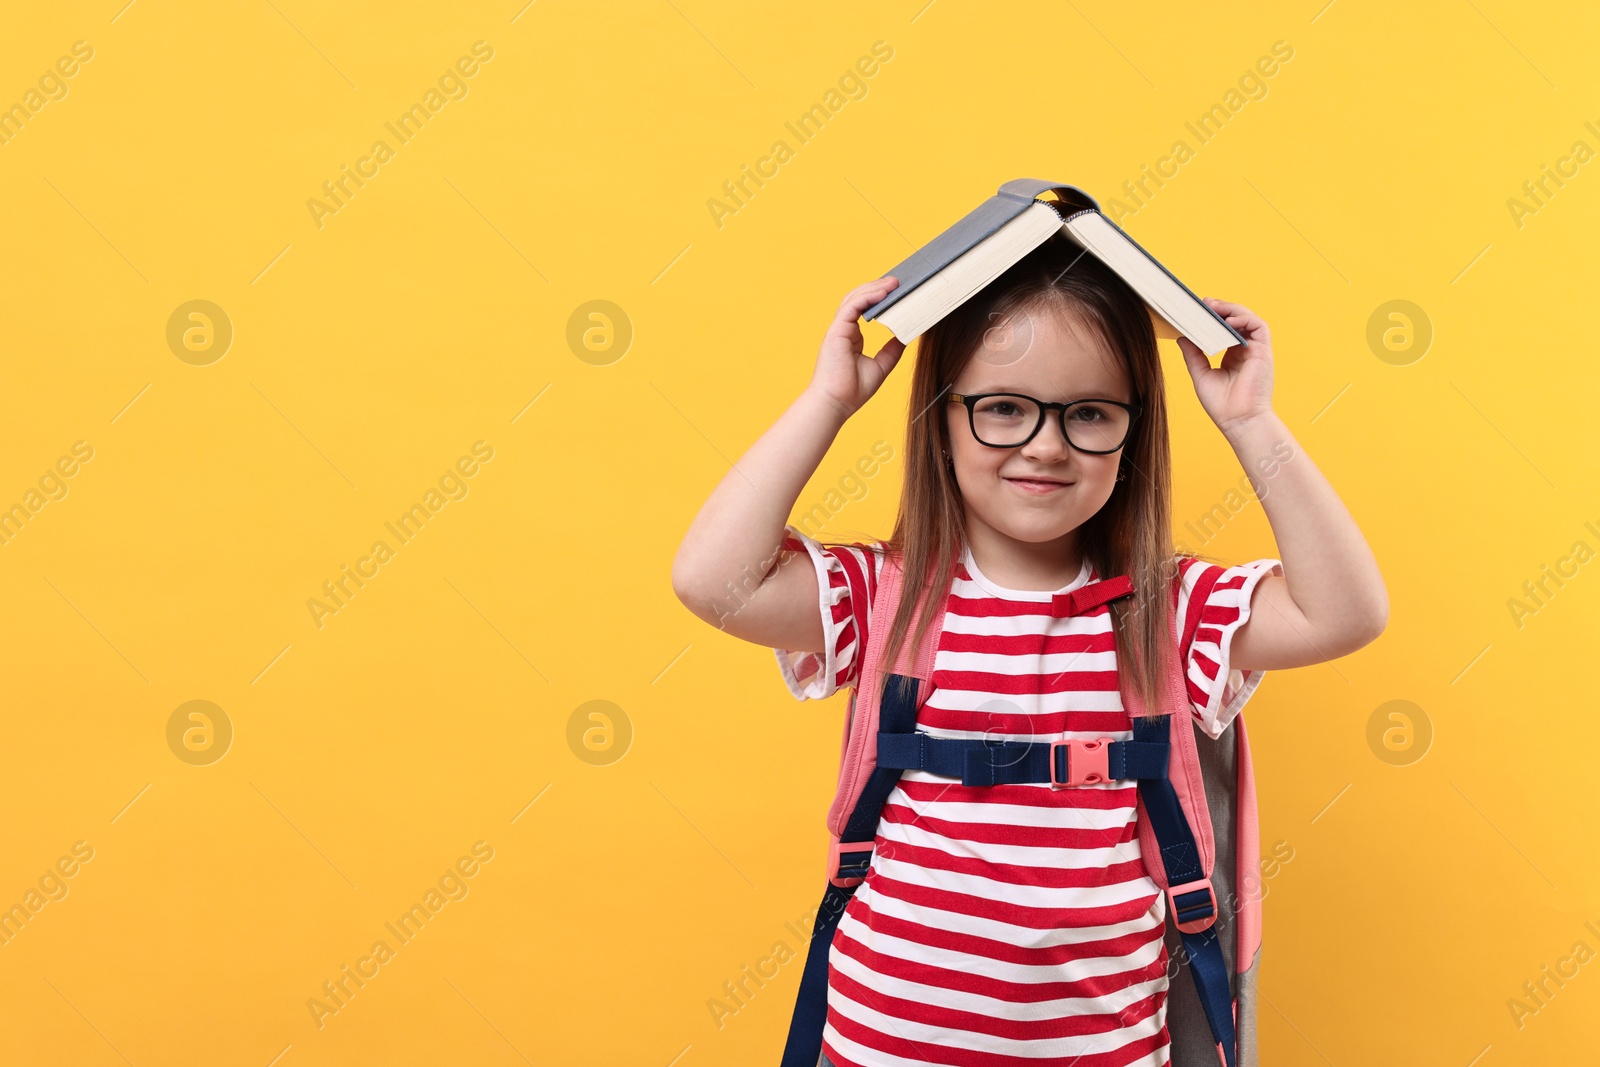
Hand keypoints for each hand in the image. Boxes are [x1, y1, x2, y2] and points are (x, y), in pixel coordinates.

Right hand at [807, 276, 906, 417]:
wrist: (837, 403)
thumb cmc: (853, 391)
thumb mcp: (881, 367)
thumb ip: (891, 351)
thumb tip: (905, 337)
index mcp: (851, 337)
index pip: (864, 309)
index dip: (879, 298)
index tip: (897, 291)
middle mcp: (843, 330)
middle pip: (859, 299)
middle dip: (877, 287)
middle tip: (898, 281)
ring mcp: (838, 329)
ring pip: (855, 299)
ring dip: (874, 288)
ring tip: (893, 282)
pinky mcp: (836, 331)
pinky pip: (852, 306)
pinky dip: (868, 297)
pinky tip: (883, 293)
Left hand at [1177, 298, 1275, 436]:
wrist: (1238, 421)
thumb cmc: (1222, 405)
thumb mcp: (1201, 374)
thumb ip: (1193, 354)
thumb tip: (1182, 336)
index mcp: (1232, 356)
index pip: (1225, 329)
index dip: (1213, 318)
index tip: (1197, 311)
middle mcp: (1245, 351)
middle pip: (1236, 321)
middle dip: (1221, 309)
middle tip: (1204, 303)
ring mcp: (1256, 350)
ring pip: (1248, 319)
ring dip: (1232, 309)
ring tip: (1214, 307)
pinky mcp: (1264, 351)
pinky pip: (1258, 326)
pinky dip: (1245, 318)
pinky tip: (1229, 320)